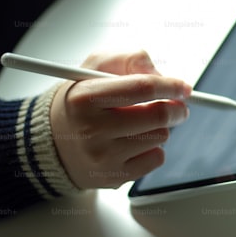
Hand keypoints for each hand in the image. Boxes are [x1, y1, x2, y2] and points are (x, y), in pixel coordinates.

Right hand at [49, 50, 191, 188]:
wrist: (51, 142)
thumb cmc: (80, 100)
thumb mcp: (95, 67)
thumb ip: (129, 59)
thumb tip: (161, 75)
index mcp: (85, 98)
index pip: (142, 87)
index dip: (170, 85)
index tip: (184, 87)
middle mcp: (91, 130)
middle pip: (158, 116)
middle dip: (177, 108)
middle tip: (178, 104)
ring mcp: (102, 157)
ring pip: (161, 137)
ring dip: (160, 127)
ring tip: (139, 123)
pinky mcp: (114, 177)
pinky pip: (156, 158)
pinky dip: (154, 148)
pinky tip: (134, 143)